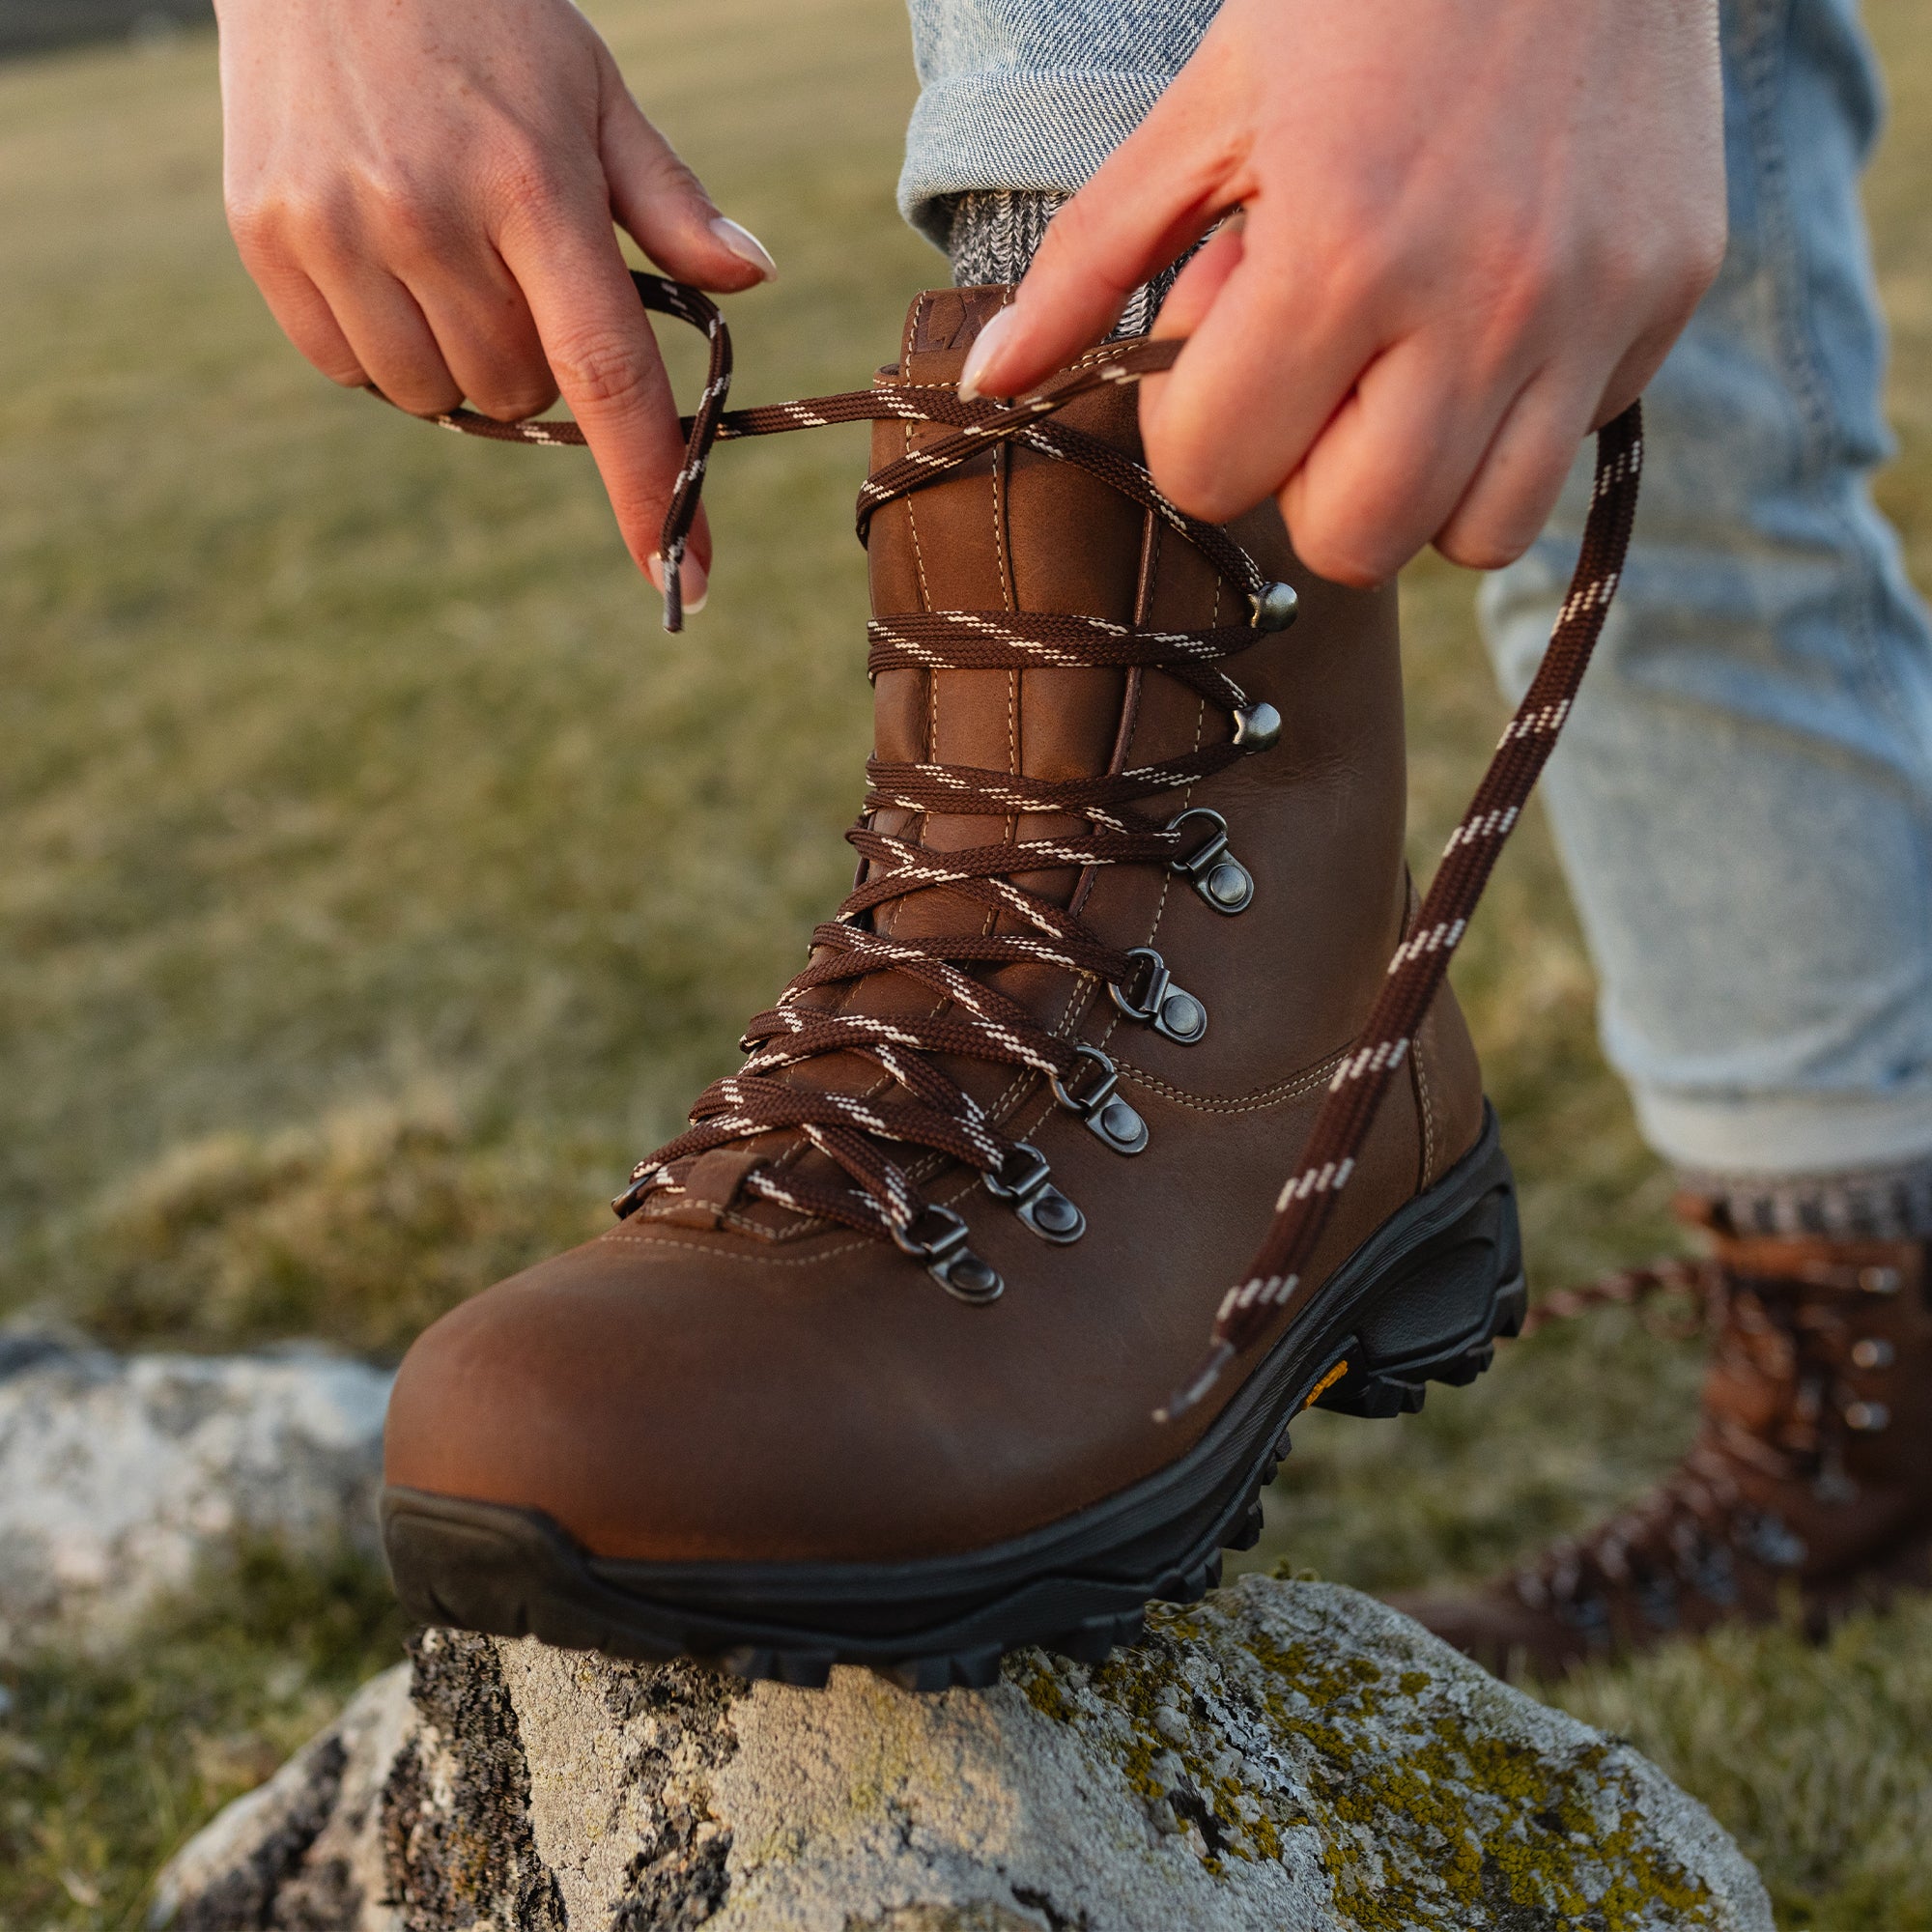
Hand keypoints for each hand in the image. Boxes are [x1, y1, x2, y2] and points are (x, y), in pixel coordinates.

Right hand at [215, 0, 776, 604]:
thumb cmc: (482, 16)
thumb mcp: (591, 90)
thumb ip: (667, 197)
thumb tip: (750, 277)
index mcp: (532, 186)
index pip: (606, 376)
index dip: (648, 488)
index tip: (688, 579)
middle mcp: (428, 217)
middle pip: (520, 394)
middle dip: (539, 362)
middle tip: (518, 270)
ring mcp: (337, 230)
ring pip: (437, 397)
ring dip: (460, 361)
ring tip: (445, 253)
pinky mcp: (265, 236)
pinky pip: (347, 369)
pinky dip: (380, 347)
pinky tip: (381, 256)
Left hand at [960, 0, 1723, 585]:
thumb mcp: (1206, 107)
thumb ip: (1093, 259)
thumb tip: (992, 385)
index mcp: (1340, 250)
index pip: (1219, 474)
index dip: (1197, 430)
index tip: (1224, 343)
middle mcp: (1478, 305)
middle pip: (1354, 542)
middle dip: (1304, 482)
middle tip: (1315, 374)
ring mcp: (1591, 310)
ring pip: (1478, 537)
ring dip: (1418, 486)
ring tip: (1404, 371)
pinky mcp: (1668, 298)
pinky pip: (1570, 448)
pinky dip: (1518, 424)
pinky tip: (1494, 321)